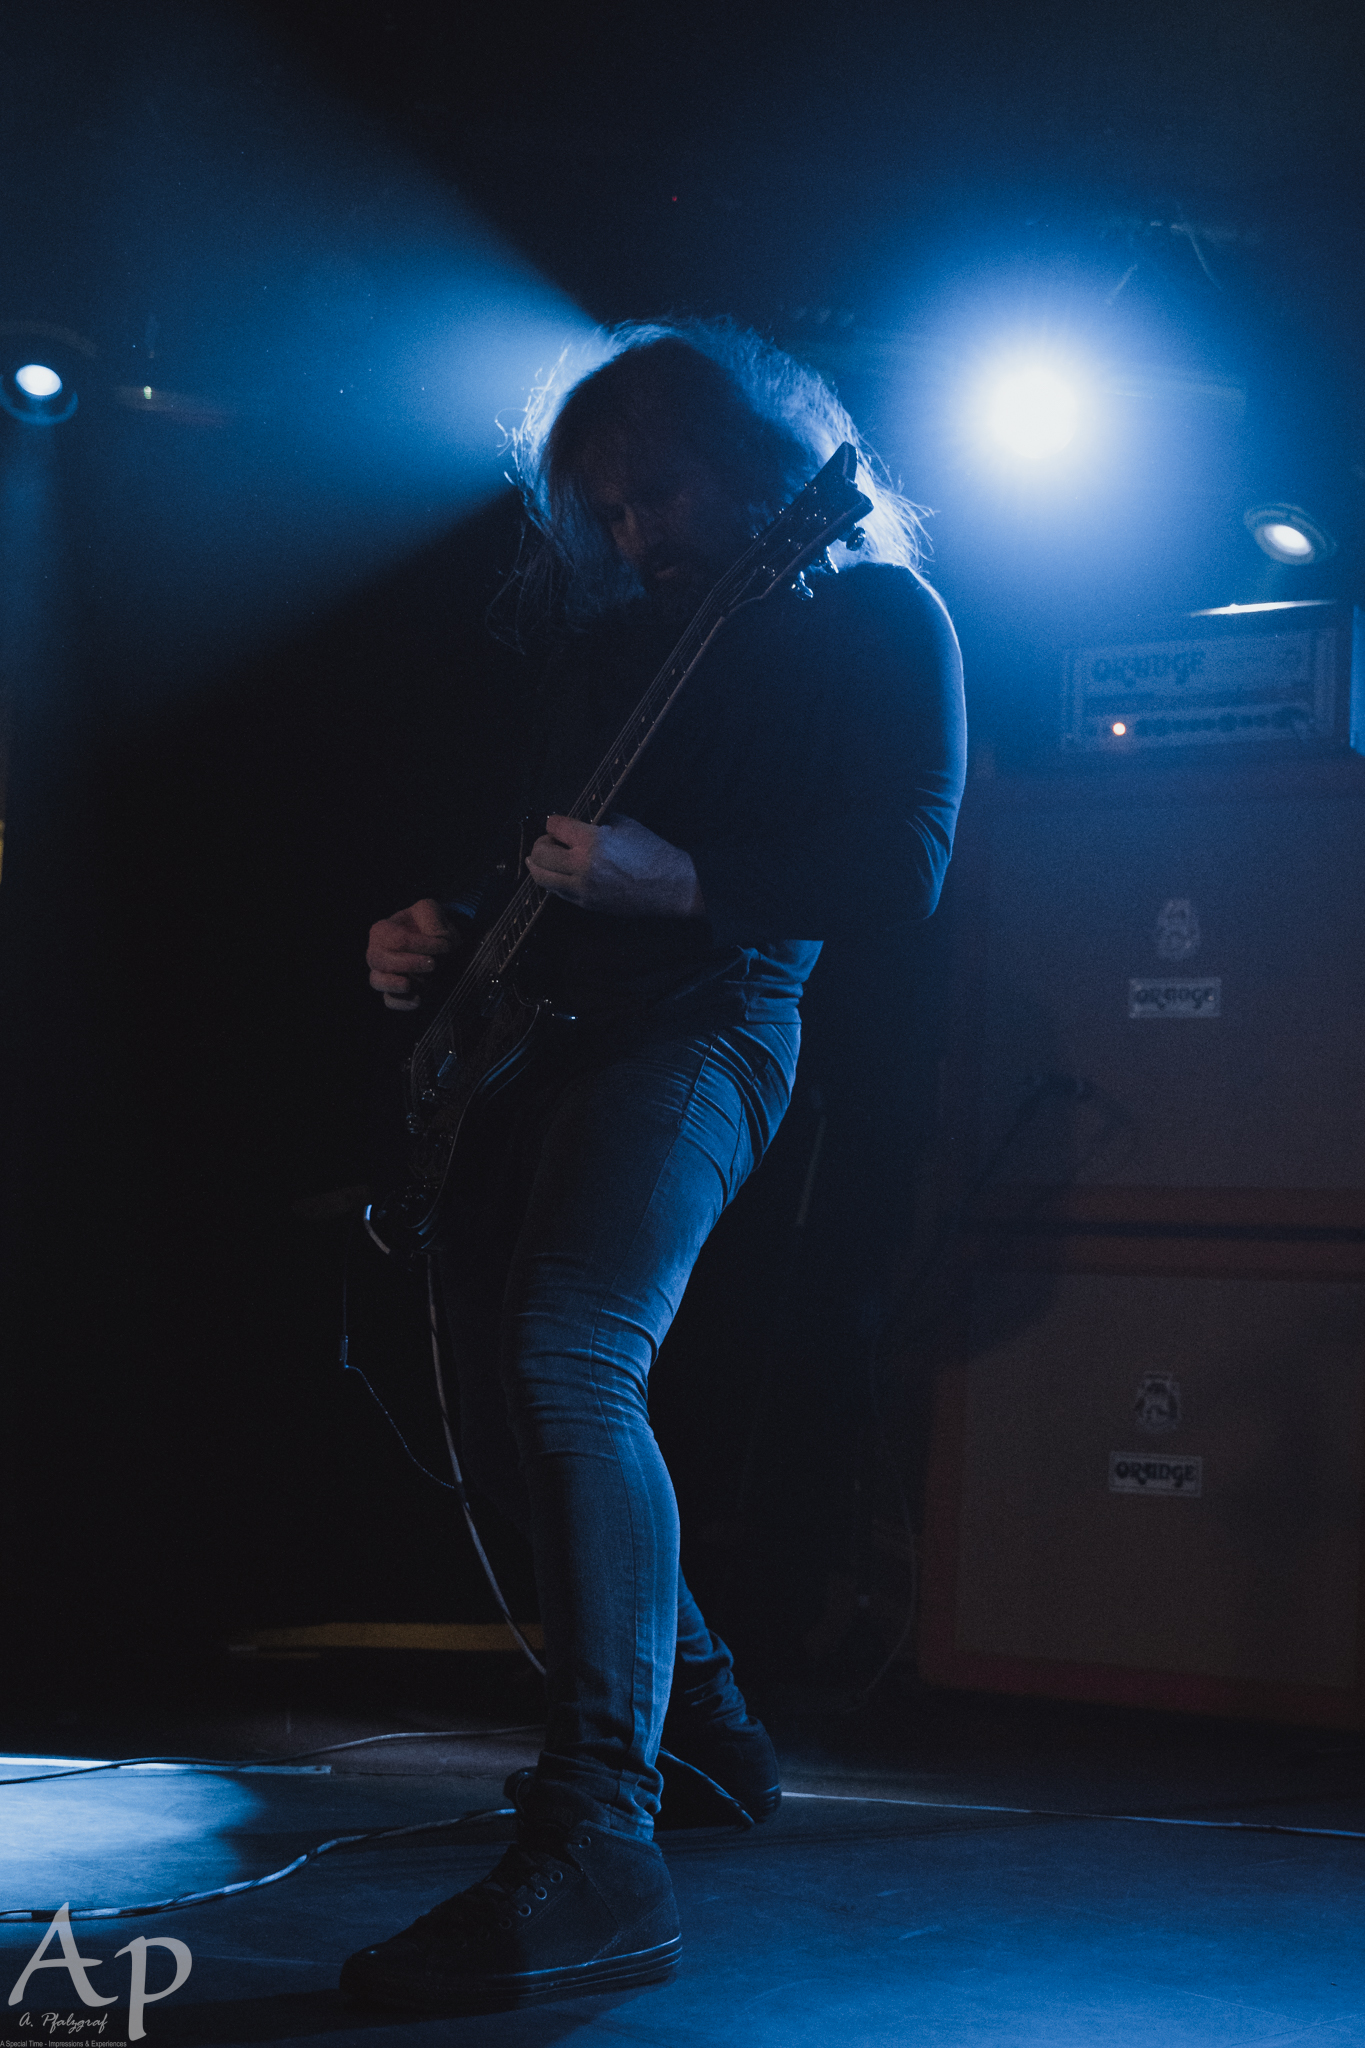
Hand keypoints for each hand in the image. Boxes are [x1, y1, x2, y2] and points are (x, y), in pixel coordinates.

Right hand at [366, 898, 455, 1009]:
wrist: (439, 943)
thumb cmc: (430, 925)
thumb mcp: (431, 911)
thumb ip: (431, 918)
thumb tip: (436, 938)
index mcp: (383, 930)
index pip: (396, 940)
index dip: (421, 944)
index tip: (445, 945)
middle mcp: (377, 952)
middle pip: (380, 960)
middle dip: (408, 963)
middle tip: (433, 964)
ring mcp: (383, 973)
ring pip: (377, 981)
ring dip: (395, 984)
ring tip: (411, 984)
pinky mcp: (394, 992)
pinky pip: (389, 1000)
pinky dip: (401, 1002)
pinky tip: (417, 1000)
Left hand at [526, 814, 704, 917]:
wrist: (670, 885)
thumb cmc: (651, 851)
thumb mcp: (625, 824)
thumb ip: (596, 822)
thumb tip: (575, 823)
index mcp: (593, 841)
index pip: (554, 826)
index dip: (552, 822)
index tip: (555, 823)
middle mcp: (583, 866)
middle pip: (540, 854)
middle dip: (541, 843)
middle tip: (548, 841)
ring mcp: (583, 888)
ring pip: (542, 878)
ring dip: (537, 865)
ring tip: (539, 859)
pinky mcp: (586, 904)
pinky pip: (557, 892)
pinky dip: (552, 881)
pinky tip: (555, 874)